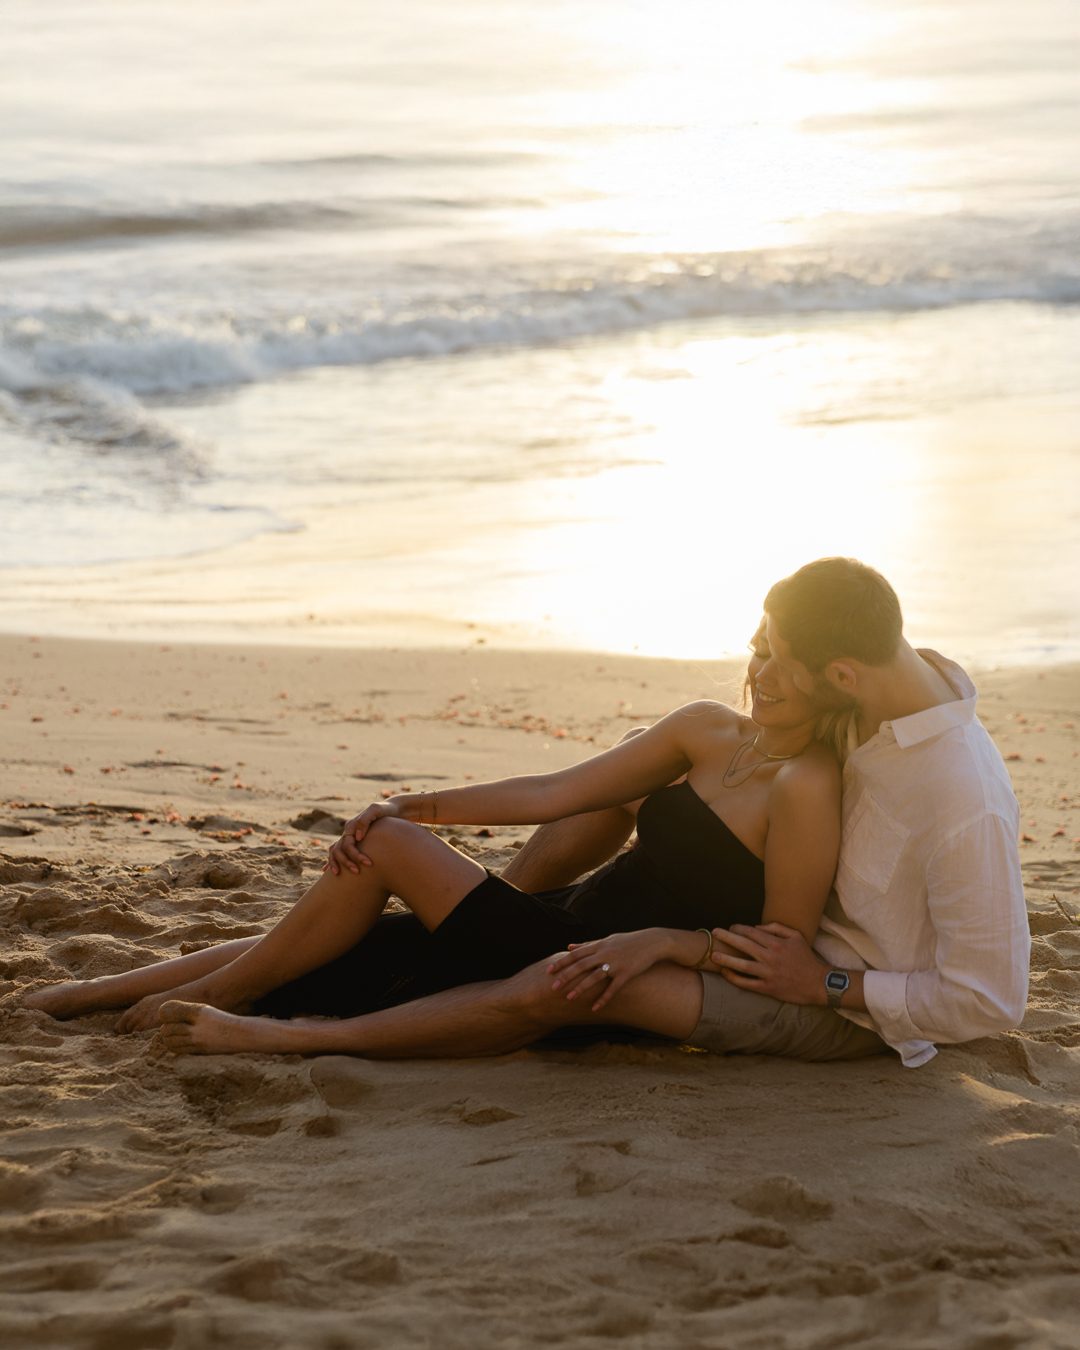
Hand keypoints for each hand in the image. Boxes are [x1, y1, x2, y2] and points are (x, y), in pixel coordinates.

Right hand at [325, 799, 402, 874]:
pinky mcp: (354, 842)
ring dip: (336, 863)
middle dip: (346, 862)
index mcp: (352, 825)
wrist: (393, 809)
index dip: (355, 855)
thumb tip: (357, 837)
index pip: (347, 844)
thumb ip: (365, 821)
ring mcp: (349, 837)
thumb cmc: (386, 810)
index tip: (369, 863)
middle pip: (339, 850)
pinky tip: (328, 872)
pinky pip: (338, 852)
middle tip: (357, 872)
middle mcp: (348, 832)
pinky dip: (332, 861)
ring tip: (338, 875)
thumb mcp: (376, 810)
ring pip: (335, 852)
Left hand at [546, 930, 668, 1012]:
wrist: (652, 942)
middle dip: (566, 976)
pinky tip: (595, 1007)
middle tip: (553, 987)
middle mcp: (605, 954)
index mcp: (599, 945)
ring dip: (581, 988)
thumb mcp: (606, 940)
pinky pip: (613, 988)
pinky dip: (604, 998)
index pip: (576, 954)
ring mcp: (616, 964)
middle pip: (581, 966)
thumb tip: (569, 946)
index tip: (549, 971)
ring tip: (569, 998)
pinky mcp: (626, 974)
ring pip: (594, 977)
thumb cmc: (628, 941)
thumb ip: (587, 945)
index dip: (562, 963)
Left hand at [709, 923, 826, 1004]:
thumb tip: (757, 926)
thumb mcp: (796, 936)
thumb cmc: (806, 958)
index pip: (752, 932)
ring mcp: (768, 973)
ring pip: (742, 965)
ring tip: (713, 955)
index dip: (738, 929)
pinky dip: (734, 978)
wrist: (819, 983)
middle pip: (744, 945)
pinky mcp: (768, 988)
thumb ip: (777, 928)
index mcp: (777, 944)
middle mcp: (770, 957)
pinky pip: (747, 983)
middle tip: (714, 933)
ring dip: (726, 959)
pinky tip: (725, 973)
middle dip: (726, 938)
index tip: (730, 928)